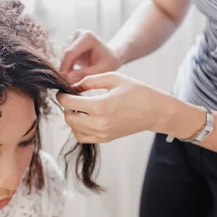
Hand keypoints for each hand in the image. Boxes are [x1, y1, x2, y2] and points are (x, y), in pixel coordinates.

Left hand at [56, 72, 182, 142]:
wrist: (155, 111)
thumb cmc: (137, 91)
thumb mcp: (114, 78)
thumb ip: (90, 80)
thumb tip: (73, 85)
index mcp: (100, 105)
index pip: (69, 103)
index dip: (62, 96)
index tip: (62, 92)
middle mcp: (99, 122)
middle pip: (69, 118)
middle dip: (67, 107)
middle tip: (73, 98)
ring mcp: (102, 133)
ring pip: (74, 129)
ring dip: (72, 118)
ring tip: (80, 108)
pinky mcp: (105, 139)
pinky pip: (83, 138)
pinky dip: (79, 129)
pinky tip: (85, 119)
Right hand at [59, 30, 120, 83]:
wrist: (109, 57)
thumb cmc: (108, 63)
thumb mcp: (100, 70)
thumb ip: (84, 74)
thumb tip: (67, 78)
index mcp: (87, 37)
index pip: (70, 53)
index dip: (65, 67)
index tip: (64, 81)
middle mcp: (78, 34)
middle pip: (65, 54)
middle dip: (65, 69)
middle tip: (68, 83)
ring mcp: (73, 38)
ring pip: (62, 56)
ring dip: (66, 68)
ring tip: (74, 79)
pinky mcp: (69, 44)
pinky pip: (63, 58)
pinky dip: (66, 67)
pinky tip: (73, 74)